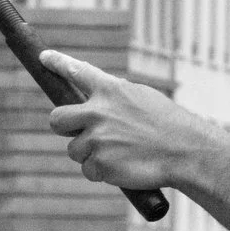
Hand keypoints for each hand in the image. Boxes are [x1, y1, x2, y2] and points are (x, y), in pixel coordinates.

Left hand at [44, 50, 219, 189]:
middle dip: (65, 127)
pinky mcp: (99, 164)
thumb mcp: (143, 98)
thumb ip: (117, 98)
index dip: (58, 64)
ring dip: (91, 154)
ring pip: (75, 150)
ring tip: (120, 154)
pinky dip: (102, 172)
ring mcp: (96, 139)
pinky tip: (124, 167)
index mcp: (111, 90)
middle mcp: (98, 112)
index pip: (78, 71)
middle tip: (81, 133)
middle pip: (57, 119)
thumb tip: (98, 101)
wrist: (185, 151)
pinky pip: (89, 170)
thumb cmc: (169, 125)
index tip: (44, 58)